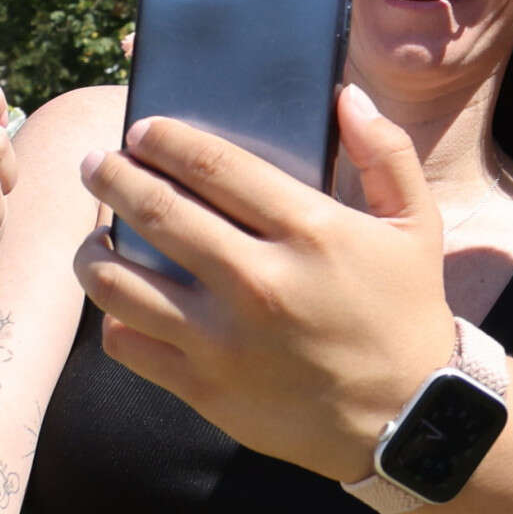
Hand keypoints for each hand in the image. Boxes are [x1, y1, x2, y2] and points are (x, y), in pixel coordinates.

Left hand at [71, 88, 452, 485]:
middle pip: (156, 213)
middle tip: (96, 164)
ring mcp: (223, 340)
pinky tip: (123, 301)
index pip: (214, 166)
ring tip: (95, 238)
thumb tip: (345, 96)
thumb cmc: (407, 311)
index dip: (166, 140)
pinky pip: (128, 344)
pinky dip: (114, 318)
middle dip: (113, 177)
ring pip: (120, 284)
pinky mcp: (204, 387)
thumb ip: (386, 152)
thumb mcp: (417, 224)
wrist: (407, 417)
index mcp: (311, 231)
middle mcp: (258, 281)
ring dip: (95, 251)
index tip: (142, 131)